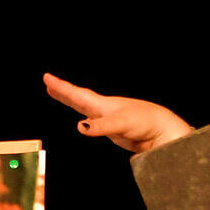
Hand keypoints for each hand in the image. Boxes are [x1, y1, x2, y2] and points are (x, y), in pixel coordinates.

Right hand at [43, 73, 192, 154]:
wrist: (161, 131)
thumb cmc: (145, 122)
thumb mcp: (121, 124)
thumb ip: (101, 126)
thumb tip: (81, 126)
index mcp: (103, 105)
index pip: (77, 94)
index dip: (61, 88)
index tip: (47, 78)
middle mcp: (103, 109)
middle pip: (78, 98)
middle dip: (62, 91)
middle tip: (48, 82)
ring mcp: (107, 118)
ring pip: (83, 108)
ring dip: (70, 101)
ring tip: (57, 94)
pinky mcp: (113, 129)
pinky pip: (91, 121)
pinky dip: (83, 117)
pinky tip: (82, 119)